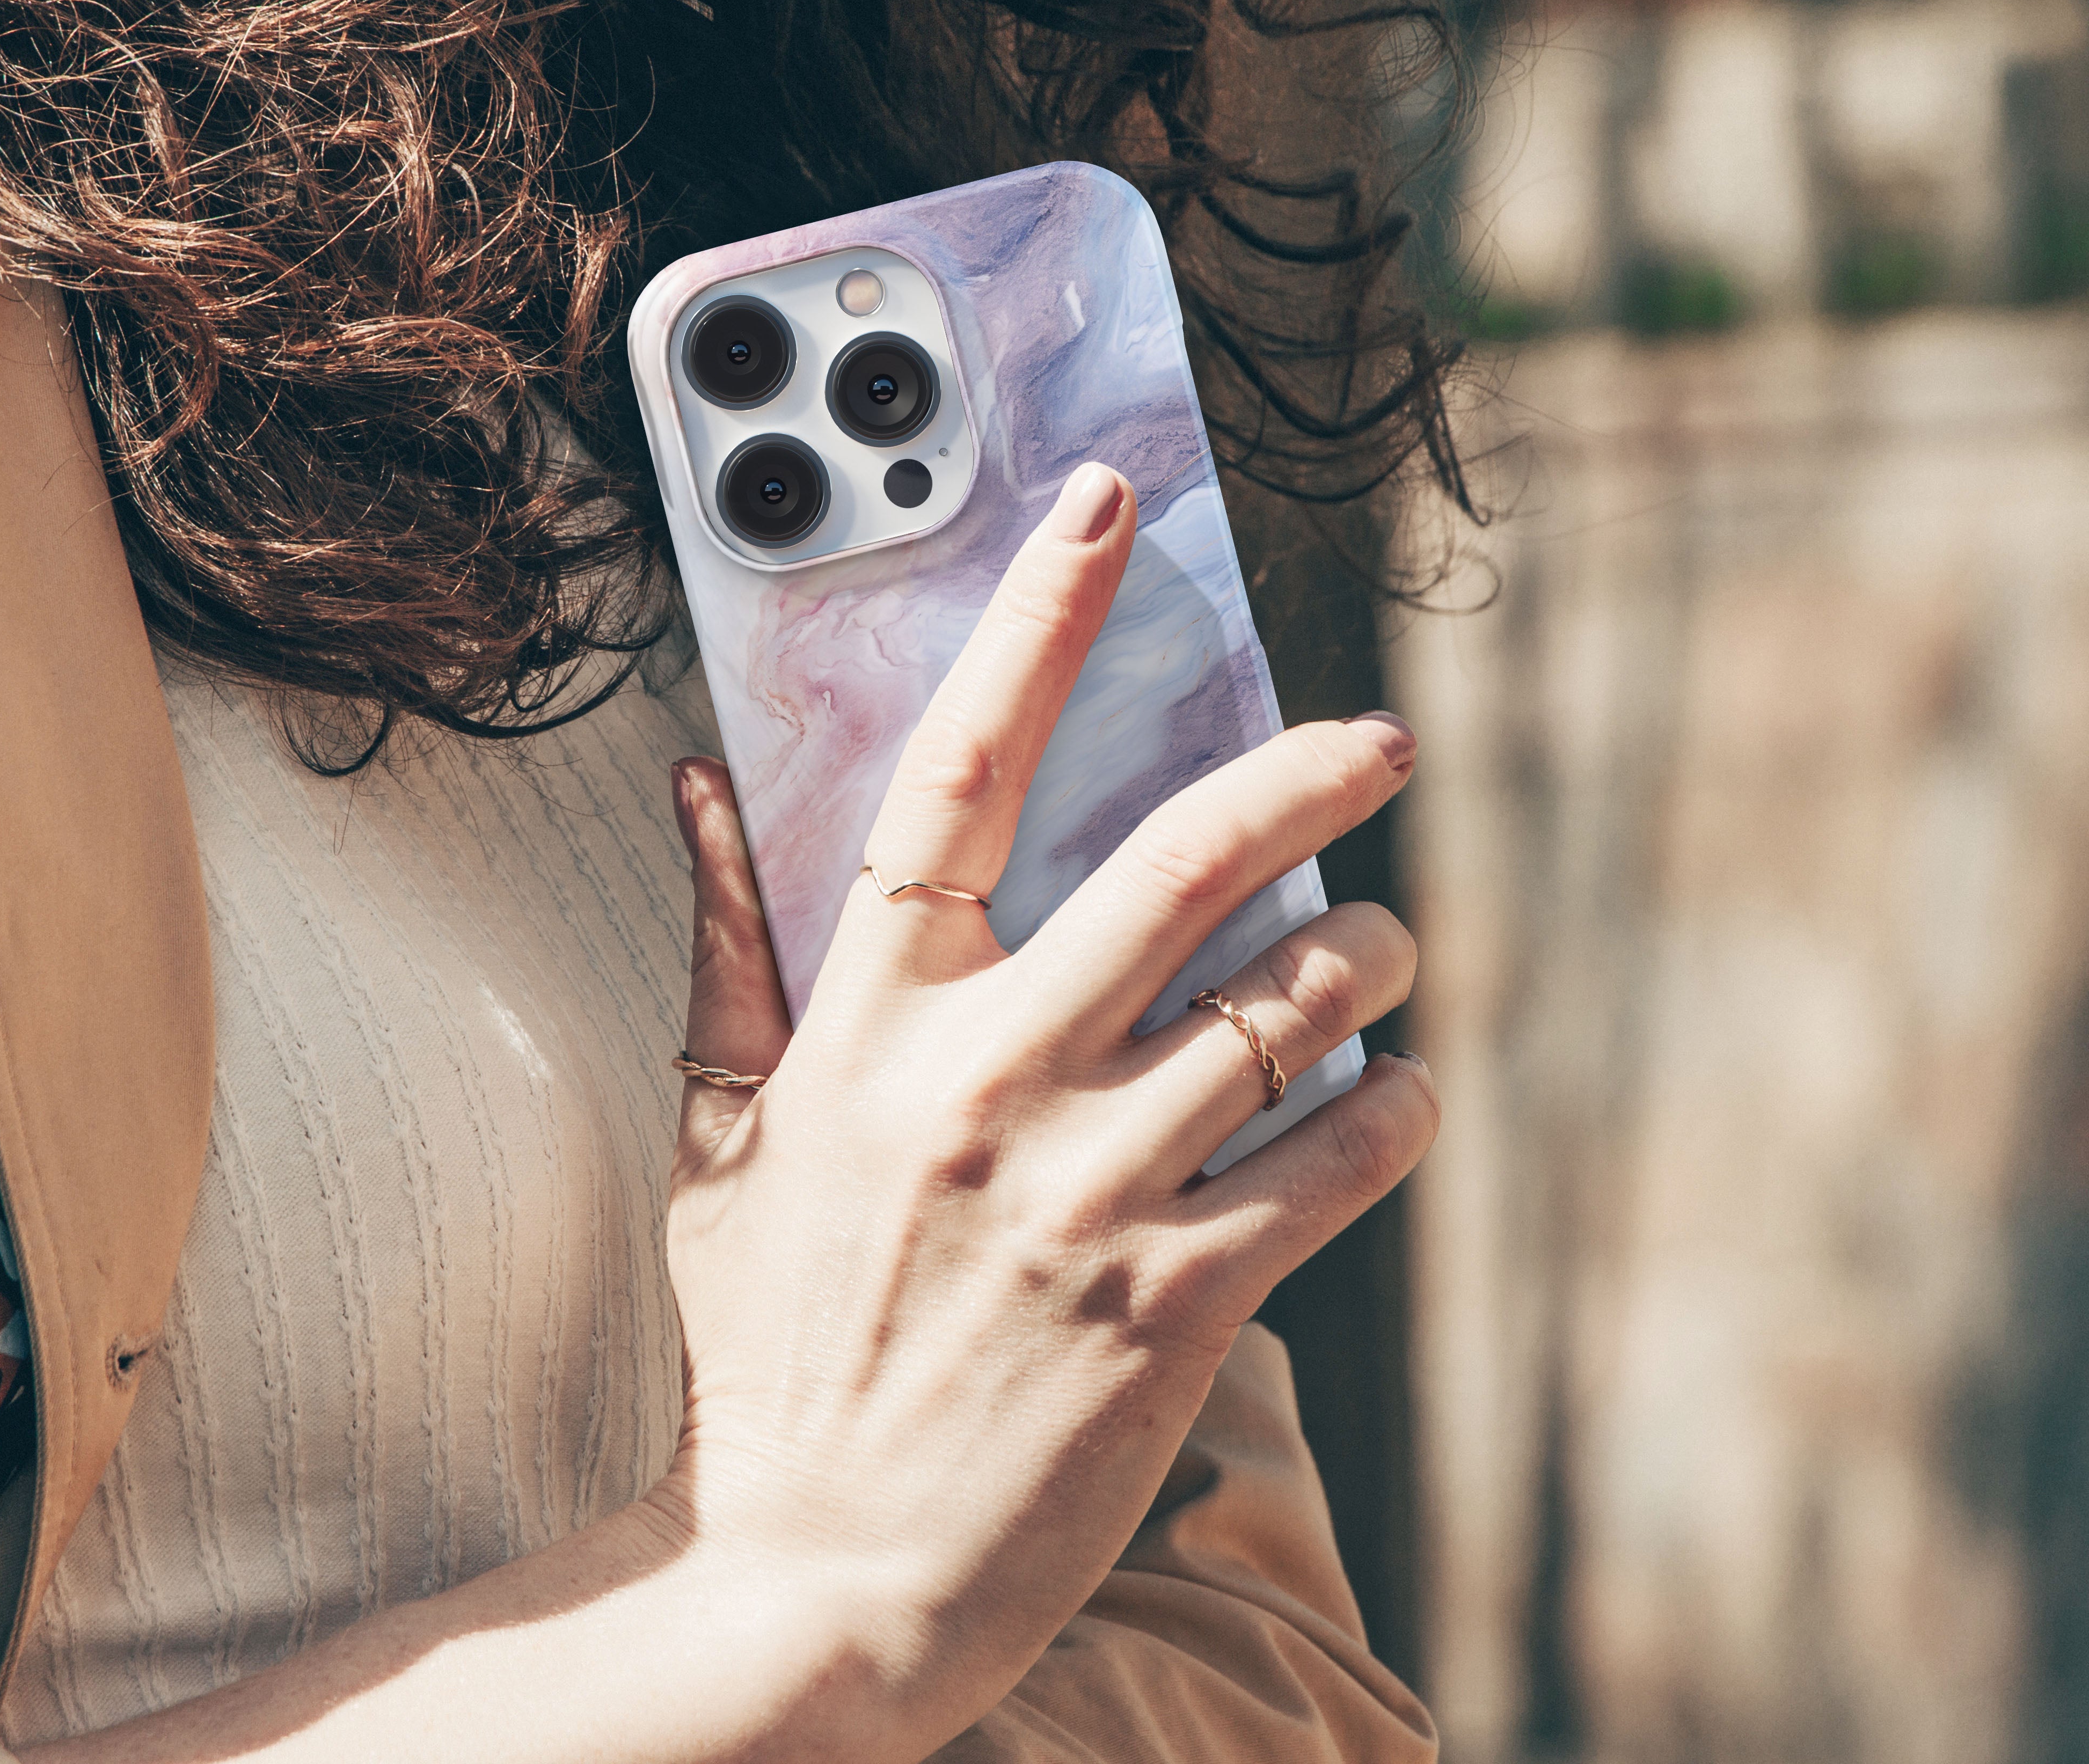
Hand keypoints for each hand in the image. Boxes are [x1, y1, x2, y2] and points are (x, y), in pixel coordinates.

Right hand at [659, 462, 1435, 1753]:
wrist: (811, 1578)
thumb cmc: (765, 1353)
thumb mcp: (718, 1146)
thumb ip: (725, 955)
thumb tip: (699, 781)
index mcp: (865, 1031)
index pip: (949, 778)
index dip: (1032, 624)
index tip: (1101, 509)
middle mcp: (983, 1084)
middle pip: (1179, 861)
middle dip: (1308, 774)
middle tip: (1381, 740)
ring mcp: (1086, 1191)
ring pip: (1287, 1005)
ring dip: (1368, 958)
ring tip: (1383, 953)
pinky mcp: (1176, 1303)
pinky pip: (1333, 1160)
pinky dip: (1388, 1111)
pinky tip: (1389, 1096)